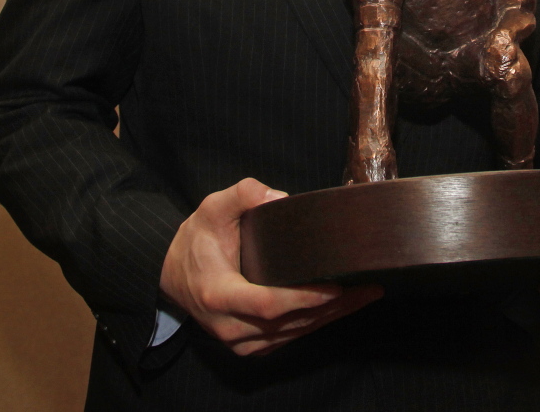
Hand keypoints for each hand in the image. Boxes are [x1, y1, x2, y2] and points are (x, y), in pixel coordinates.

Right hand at [160, 178, 382, 354]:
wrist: (171, 272)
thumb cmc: (196, 238)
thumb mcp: (212, 206)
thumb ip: (243, 194)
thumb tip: (278, 198)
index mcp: (219, 293)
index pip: (268, 305)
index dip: (305, 298)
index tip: (336, 286)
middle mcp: (229, 325)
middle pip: (289, 323)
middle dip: (332, 308)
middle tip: (368, 287)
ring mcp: (239, 340)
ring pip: (293, 335)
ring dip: (331, 318)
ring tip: (364, 296)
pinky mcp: (249, 344)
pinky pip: (287, 339)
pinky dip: (314, 324)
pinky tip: (340, 309)